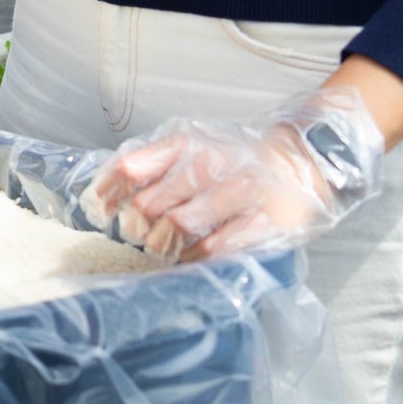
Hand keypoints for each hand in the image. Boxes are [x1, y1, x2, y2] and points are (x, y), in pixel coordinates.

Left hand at [82, 86, 384, 261]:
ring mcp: (239, 193)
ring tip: (162, 251)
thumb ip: (149, 165)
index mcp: (185, 144)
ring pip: (178, 227)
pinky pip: (216, 248)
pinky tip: (190, 258)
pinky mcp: (264, 221)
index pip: (129, 168)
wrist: (301, 161)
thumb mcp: (190, 147)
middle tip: (137, 240)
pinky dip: (194, 259)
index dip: (106, 196)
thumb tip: (102, 196)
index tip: (101, 215)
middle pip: (148, 205)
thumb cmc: (234, 161)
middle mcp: (210, 165)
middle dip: (134, 231)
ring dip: (162, 247)